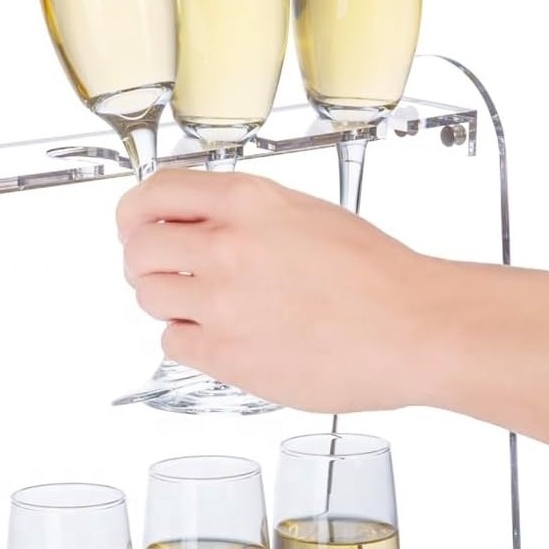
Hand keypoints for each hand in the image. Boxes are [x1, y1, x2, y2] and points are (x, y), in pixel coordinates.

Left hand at [117, 168, 437, 414]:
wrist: (413, 327)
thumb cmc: (376, 276)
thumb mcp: (306, 213)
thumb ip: (245, 215)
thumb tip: (196, 223)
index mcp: (248, 201)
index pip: (153, 194)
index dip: (134, 214)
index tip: (135, 226)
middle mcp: (227, 247)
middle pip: (138, 250)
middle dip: (144, 262)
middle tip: (163, 273)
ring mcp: (222, 302)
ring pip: (149, 298)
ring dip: (168, 302)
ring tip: (205, 306)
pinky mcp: (226, 354)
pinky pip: (173, 343)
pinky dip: (190, 340)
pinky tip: (224, 335)